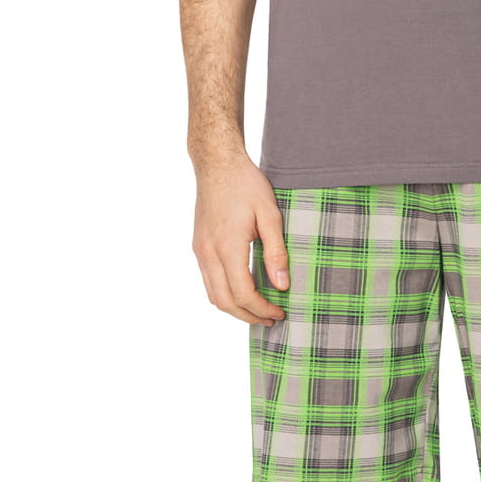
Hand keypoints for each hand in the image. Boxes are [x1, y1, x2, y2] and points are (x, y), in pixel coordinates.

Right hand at [191, 151, 290, 323]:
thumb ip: (276, 251)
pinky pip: (209, 280)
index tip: (280, 311)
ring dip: (234, 308)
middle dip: (248, 316)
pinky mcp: (198, 246)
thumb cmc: (246, 184)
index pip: (243, 293)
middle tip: (271, 318)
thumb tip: (282, 285)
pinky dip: (225, 293)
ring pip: (213, 295)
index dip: (262, 308)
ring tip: (258, 309)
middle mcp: (208, 253)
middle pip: (224, 302)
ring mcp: (200, 250)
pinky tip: (242, 289)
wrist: (217, 163)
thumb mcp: (270, 214)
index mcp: (227, 246)